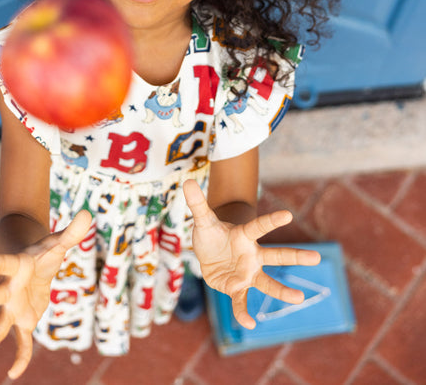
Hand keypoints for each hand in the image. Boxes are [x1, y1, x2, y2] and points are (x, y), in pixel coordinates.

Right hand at [0, 209, 91, 379]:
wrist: (36, 266)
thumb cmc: (45, 253)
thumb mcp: (59, 243)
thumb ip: (72, 232)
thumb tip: (87, 213)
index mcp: (17, 267)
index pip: (1, 264)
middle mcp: (10, 289)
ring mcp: (14, 307)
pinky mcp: (24, 321)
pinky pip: (21, 343)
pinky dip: (21, 357)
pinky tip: (14, 373)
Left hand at [183, 179, 319, 329]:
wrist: (209, 253)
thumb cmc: (211, 234)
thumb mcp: (202, 220)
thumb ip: (197, 204)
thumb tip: (188, 181)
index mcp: (244, 235)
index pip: (259, 226)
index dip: (272, 220)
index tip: (288, 214)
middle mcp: (252, 255)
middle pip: (276, 255)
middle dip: (296, 257)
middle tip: (317, 257)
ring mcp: (247, 273)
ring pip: (267, 282)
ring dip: (283, 291)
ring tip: (300, 298)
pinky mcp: (237, 288)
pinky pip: (241, 301)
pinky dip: (244, 313)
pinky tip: (250, 324)